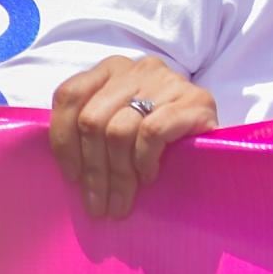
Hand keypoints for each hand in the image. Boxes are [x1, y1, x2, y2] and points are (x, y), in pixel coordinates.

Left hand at [49, 56, 217, 219]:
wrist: (210, 136)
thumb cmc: (154, 136)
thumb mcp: (115, 123)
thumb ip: (88, 132)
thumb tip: (64, 172)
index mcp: (110, 70)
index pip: (70, 96)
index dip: (62, 141)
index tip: (71, 179)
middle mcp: (138, 68)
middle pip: (93, 120)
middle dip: (93, 170)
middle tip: (99, 205)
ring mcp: (168, 81)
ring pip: (119, 130)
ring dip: (117, 175)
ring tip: (122, 200)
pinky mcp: (196, 100)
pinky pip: (152, 133)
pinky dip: (144, 160)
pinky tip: (149, 175)